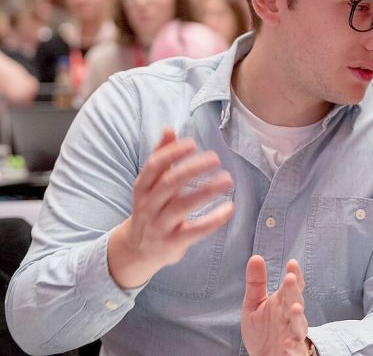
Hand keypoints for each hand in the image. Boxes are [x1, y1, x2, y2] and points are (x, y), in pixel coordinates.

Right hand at [107, 128, 233, 287]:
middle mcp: (148, 206)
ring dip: (206, 191)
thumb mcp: (149, 185)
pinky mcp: (173, 243)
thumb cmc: (150, 209)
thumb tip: (169, 129)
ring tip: (228, 179)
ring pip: (182, 206)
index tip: (193, 144)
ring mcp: (160, 225)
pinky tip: (229, 208)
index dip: (172, 153)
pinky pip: (195, 231)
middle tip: (215, 158)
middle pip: (168, 184)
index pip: (153, 166)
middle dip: (192, 169)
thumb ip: (160, 157)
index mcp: (142, 188)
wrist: (137, 250)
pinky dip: (213, 220)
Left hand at [242, 256, 309, 355]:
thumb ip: (256, 283)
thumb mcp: (254, 304)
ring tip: (295, 308)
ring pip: (300, 324)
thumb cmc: (262, 330)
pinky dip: (293, 347)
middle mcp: (290, 316)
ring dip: (299, 317)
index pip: (292, 286)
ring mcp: (293, 334)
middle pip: (296, 301)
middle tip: (290, 278)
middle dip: (294, 291)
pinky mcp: (293, 352)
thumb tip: (255, 257)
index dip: (294, 274)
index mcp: (283, 302)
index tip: (292, 263)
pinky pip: (295, 349)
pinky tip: (287, 343)